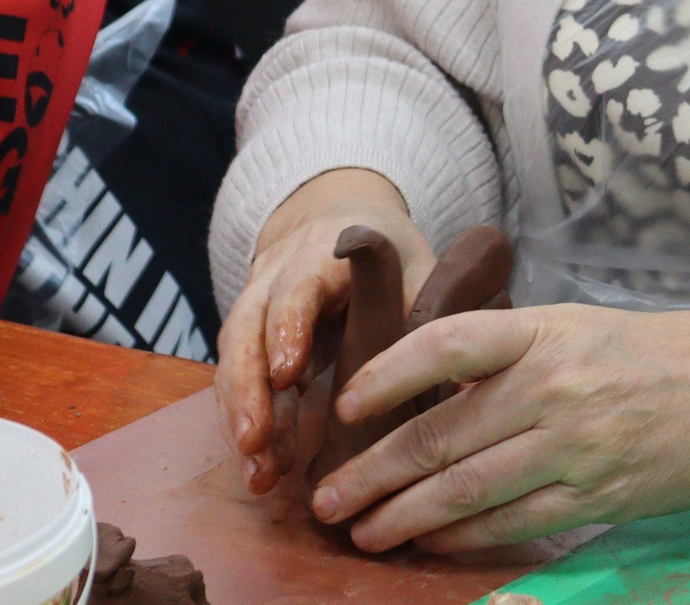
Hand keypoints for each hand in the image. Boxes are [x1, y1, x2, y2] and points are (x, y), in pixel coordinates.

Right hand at [214, 170, 436, 494]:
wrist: (337, 217)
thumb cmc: (390, 252)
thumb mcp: (417, 268)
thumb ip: (428, 310)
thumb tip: (455, 378)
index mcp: (321, 256)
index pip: (297, 289)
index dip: (288, 328)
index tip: (286, 374)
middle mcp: (275, 277)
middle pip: (249, 328)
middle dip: (248, 387)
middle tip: (256, 441)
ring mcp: (254, 306)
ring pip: (234, 358)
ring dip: (241, 416)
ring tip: (260, 473)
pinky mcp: (248, 339)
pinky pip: (235, 380)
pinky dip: (244, 424)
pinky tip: (261, 469)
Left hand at [308, 298, 689, 553]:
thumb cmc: (649, 354)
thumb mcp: (576, 329)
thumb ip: (506, 354)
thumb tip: (421, 391)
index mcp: (546, 332)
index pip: (447, 345)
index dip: (388, 375)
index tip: (347, 404)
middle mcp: (556, 388)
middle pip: (443, 437)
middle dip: (375, 475)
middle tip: (327, 501)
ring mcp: (577, 448)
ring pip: (469, 492)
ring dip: (406, 519)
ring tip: (364, 534)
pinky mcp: (598, 497)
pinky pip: (514, 524)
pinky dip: (463, 539)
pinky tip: (430, 545)